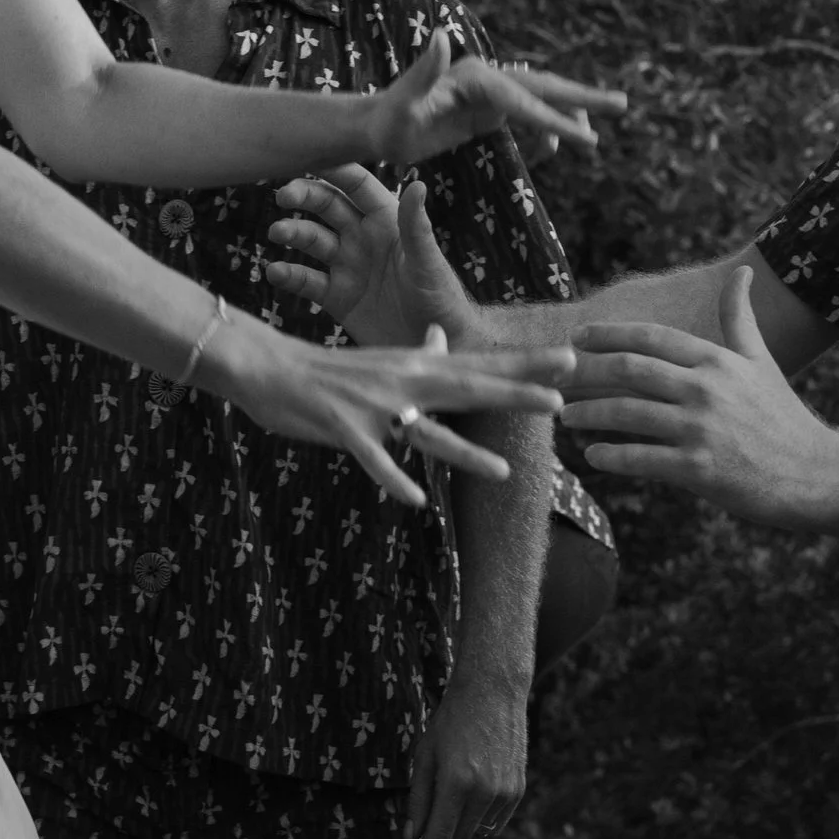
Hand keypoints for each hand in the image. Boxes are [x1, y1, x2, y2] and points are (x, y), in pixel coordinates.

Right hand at [217, 319, 571, 510]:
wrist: (268, 365)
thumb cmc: (326, 369)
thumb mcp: (379, 358)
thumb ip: (418, 353)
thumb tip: (443, 338)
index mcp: (414, 366)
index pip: (480, 363)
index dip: (525, 364)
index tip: (570, 360)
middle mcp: (402, 381)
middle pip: (468, 389)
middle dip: (515, 395)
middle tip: (561, 401)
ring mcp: (374, 406)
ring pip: (428, 433)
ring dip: (467, 454)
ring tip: (505, 472)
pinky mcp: (343, 427)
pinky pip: (373, 458)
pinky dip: (392, 477)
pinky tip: (412, 500)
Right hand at [270, 170, 477, 347]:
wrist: (435, 347)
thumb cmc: (441, 298)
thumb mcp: (427, 261)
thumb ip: (415, 226)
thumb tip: (417, 184)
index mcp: (387, 221)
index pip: (356, 186)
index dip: (334, 170)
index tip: (308, 158)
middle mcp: (363, 238)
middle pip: (327, 207)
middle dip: (304, 197)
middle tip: (282, 196)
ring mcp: (348, 267)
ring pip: (312, 240)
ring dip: (293, 233)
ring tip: (277, 233)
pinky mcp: (337, 297)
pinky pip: (307, 281)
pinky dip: (289, 275)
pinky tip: (275, 272)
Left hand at [372, 30, 623, 169]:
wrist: (375, 127)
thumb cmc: (388, 120)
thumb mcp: (403, 100)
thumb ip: (424, 70)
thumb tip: (441, 36)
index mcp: (476, 77)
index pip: (525, 100)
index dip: (556, 118)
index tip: (586, 138)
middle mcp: (487, 78)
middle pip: (544, 87)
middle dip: (583, 98)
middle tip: (623, 104)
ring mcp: (488, 92)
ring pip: (540, 98)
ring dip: (572, 110)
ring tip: (603, 123)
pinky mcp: (484, 108)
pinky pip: (525, 115)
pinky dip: (545, 126)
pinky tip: (555, 146)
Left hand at [407, 653, 529, 838]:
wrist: (493, 693)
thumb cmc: (450, 721)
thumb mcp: (424, 757)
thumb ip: (418, 800)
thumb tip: (411, 837)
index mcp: (456, 783)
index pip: (438, 838)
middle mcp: (484, 792)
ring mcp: (505, 793)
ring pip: (478, 836)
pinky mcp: (517, 790)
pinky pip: (494, 824)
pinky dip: (478, 831)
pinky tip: (463, 828)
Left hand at [568, 263, 838, 525]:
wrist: (814, 472)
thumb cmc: (783, 416)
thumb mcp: (762, 360)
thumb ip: (739, 318)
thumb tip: (741, 271)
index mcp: (717, 360)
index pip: (651, 337)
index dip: (609, 334)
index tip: (578, 337)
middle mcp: (706, 389)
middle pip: (630, 369)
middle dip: (586, 370)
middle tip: (558, 374)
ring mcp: (700, 429)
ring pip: (627, 414)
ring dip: (588, 414)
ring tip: (565, 416)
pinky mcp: (698, 469)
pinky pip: (640, 459)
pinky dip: (610, 457)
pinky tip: (592, 457)